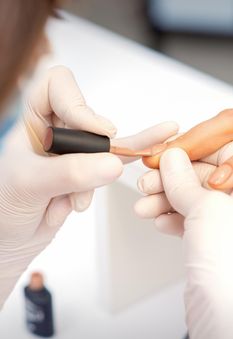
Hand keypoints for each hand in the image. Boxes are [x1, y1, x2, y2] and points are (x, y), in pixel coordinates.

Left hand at [0, 65, 178, 307]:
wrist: (10, 238)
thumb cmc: (5, 208)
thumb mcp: (30, 185)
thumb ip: (70, 173)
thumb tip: (111, 163)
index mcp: (32, 120)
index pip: (56, 86)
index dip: (78, 104)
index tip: (95, 133)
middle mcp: (55, 131)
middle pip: (89, 119)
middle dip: (91, 152)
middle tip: (84, 177)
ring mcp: (75, 152)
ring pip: (106, 145)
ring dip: (100, 172)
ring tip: (76, 202)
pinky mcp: (89, 171)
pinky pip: (117, 158)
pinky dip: (136, 153)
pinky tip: (159, 142)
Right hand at [136, 148, 232, 338]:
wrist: (226, 326)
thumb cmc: (232, 272)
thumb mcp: (207, 210)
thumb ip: (185, 180)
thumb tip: (173, 159)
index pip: (224, 155)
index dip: (191, 152)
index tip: (166, 153)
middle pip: (205, 178)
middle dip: (171, 180)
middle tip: (149, 181)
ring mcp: (229, 226)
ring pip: (194, 201)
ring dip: (165, 201)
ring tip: (145, 204)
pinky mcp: (216, 244)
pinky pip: (192, 222)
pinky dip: (173, 220)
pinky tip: (160, 221)